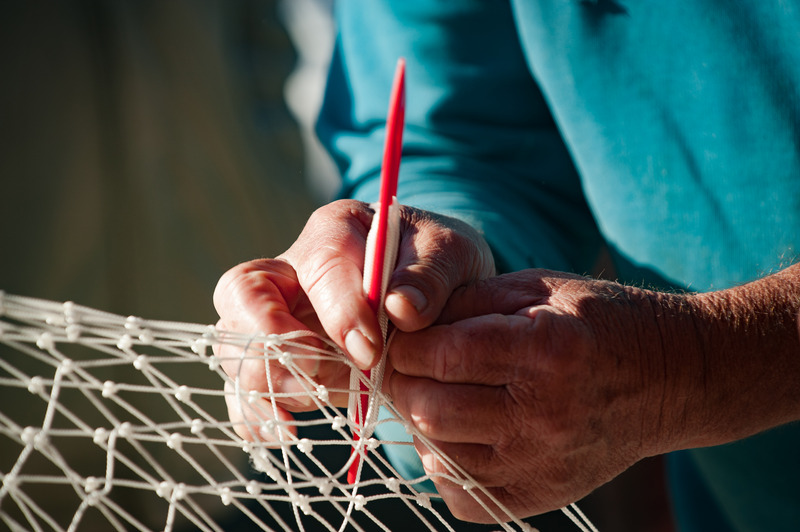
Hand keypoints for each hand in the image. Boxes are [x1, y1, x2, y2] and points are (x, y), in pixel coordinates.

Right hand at [213, 199, 493, 440]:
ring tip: (314, 400)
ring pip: (235, 343)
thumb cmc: (440, 262)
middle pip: (243, 293)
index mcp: (334, 231)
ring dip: (265, 381)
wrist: (437, 290)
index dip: (340, 312)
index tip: (371, 352)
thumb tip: (402, 308)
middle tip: (317, 373)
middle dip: (271, 339)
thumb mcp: (451, 253)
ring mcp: (277, 316)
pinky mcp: (280, 361)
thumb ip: (430, 274)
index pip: (320, 266)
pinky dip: (257, 414)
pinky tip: (287, 431)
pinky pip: (246, 388)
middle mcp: (292, 271)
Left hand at [385, 269, 693, 520]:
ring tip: (434, 392)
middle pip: (431, 409)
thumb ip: (468, 300)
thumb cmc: (599, 322)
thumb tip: (403, 319)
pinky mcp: (545, 494)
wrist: (671, 377)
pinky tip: (461, 432)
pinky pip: (464, 493)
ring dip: (421, 420)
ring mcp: (544, 463)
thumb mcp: (538, 288)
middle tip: (408, 365)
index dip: (405, 344)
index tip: (399, 337)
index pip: (442, 354)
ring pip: (439, 452)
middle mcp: (545, 414)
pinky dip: (445, 463)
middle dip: (404, 382)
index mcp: (546, 350)